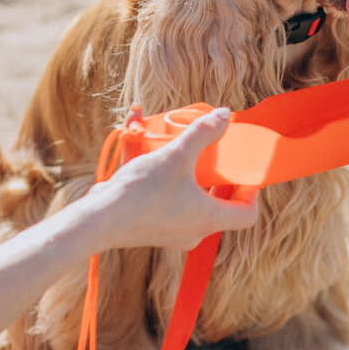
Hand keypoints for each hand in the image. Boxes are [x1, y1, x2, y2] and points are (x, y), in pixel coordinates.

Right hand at [86, 108, 259, 250]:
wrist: (97, 221)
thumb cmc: (142, 192)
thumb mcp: (177, 155)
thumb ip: (202, 133)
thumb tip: (224, 115)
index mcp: (209, 219)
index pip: (247, 214)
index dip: (251, 194)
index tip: (244, 174)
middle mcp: (193, 231)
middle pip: (220, 207)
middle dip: (220, 181)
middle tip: (217, 160)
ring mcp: (171, 233)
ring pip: (191, 203)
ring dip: (190, 178)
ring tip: (183, 154)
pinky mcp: (150, 229)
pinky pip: (166, 202)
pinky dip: (163, 181)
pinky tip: (146, 154)